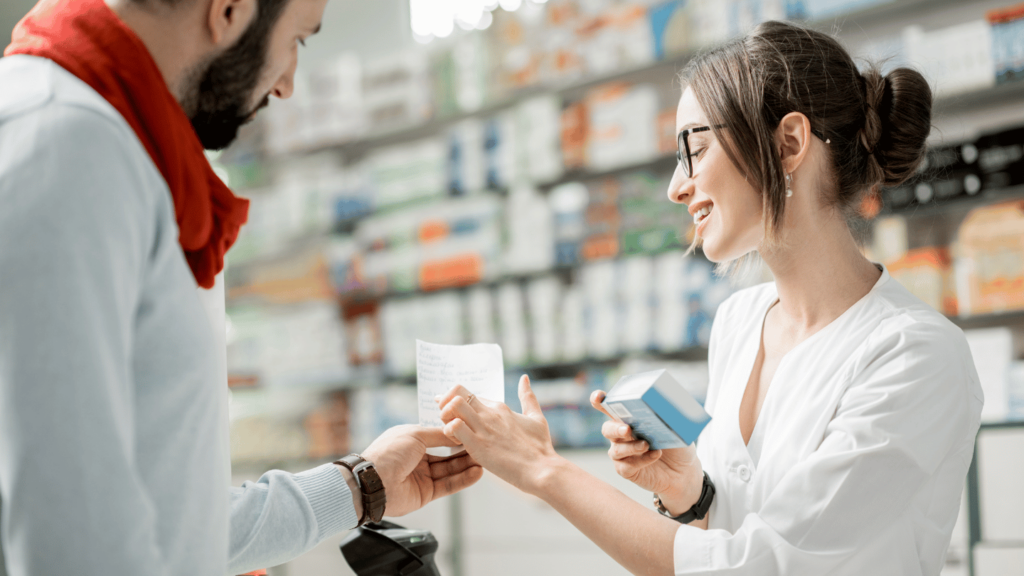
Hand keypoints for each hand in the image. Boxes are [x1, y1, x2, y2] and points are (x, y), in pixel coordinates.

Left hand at [359, 425, 483, 517]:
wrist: (373, 482)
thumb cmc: (389, 453)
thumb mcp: (415, 435)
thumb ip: (438, 435)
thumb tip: (456, 431)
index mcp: (411, 440)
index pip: (439, 437)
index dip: (454, 435)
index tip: (472, 432)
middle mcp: (417, 458)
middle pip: (446, 455)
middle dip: (464, 452)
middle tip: (482, 447)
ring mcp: (422, 476)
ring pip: (449, 470)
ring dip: (466, 466)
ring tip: (484, 460)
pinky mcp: (426, 493)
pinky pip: (447, 485)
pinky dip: (462, 480)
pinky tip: (476, 473)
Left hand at [436, 376, 561, 495]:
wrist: (543, 469)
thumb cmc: (541, 447)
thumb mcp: (536, 417)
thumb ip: (528, 397)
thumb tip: (525, 378)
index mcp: (500, 407)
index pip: (470, 395)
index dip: (457, 402)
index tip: (449, 409)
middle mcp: (489, 413)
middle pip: (458, 392)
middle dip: (446, 402)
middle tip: (447, 419)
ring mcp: (483, 428)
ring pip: (453, 405)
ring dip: (445, 416)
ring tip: (449, 431)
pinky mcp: (478, 445)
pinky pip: (454, 427)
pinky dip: (448, 432)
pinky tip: (454, 443)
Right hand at [590, 390, 703, 515]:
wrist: (684, 472)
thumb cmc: (677, 446)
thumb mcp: (676, 428)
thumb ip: (668, 417)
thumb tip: (667, 405)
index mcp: (629, 419)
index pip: (609, 408)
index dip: (599, 401)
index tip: (599, 397)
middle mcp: (621, 436)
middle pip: (607, 429)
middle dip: (615, 428)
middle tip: (628, 429)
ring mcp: (622, 454)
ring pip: (616, 450)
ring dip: (630, 447)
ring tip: (646, 445)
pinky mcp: (626, 470)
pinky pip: (626, 466)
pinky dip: (641, 460)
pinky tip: (655, 455)